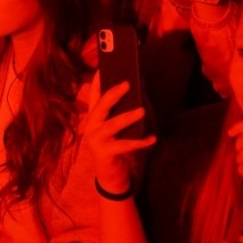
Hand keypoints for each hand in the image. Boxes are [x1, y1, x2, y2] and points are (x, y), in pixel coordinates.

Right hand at [83, 73, 156, 195]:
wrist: (109, 176)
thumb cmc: (116, 146)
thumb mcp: (118, 128)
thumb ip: (123, 112)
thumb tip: (141, 96)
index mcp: (94, 117)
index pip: (94, 94)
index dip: (98, 80)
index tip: (103, 66)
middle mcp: (91, 126)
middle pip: (101, 106)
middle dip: (114, 93)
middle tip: (128, 84)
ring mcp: (95, 140)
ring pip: (113, 125)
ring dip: (128, 117)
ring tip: (142, 111)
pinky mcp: (104, 153)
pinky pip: (125, 145)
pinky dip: (140, 142)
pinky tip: (152, 138)